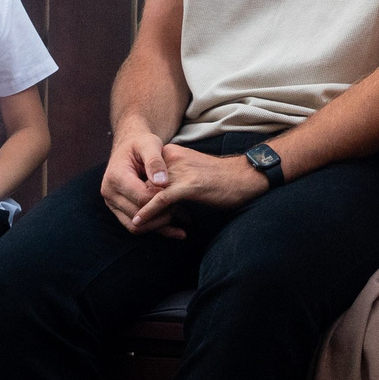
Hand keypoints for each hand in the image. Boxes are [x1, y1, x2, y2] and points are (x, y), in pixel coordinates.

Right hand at [101, 125, 179, 234]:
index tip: (178, 194)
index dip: (162, 199)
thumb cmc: (141, 143)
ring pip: (136, 226)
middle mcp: (109, 192)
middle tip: (183, 209)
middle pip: (138, 215)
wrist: (129, 147)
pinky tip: (177, 232)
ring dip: (160, 226)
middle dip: (162, 214)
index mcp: (116, 176)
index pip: (142, 197)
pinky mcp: (118, 210)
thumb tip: (162, 182)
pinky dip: (156, 229)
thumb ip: (155, 161)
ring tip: (182, 219)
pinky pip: (136, 227)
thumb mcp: (150, 144)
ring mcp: (111, 203)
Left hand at [128, 142, 267, 235]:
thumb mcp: (189, 172)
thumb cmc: (220, 178)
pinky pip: (160, 200)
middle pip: (143, 183)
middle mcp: (171, 158)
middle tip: (135, 223)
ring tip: (135, 226)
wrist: (245, 177)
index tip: (133, 209)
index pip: (143, 174)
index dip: (138, 194)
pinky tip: (139, 222)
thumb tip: (154, 197)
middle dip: (137, 204)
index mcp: (170, 153)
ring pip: (149, 193)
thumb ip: (171, 179)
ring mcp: (179, 171)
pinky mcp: (188, 185)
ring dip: (141, 212)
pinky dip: (148, 212)